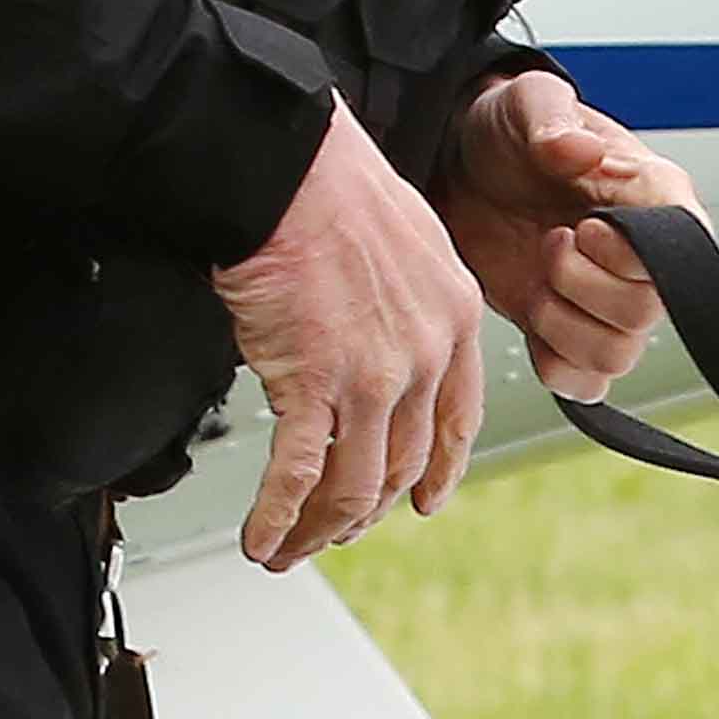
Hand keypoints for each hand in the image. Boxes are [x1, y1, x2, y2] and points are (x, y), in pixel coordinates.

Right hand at [211, 101, 489, 569]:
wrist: (289, 170)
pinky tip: (261, 537)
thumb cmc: (334, 191)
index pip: (457, 421)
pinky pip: (300, 473)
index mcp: (455, 320)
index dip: (439, 472)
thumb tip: (384, 339)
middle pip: (403, 464)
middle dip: (366, 510)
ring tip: (291, 548)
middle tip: (337, 530)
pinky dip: (278, 516)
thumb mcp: (411, 245)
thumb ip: (410, 306)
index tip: (423, 501)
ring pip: (354, 484)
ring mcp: (372, 376)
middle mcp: (424, 356)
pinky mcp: (313, 382)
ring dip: (320, 528)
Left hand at [442, 67, 689, 397]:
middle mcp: (644, 257)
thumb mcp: (527, 103)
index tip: (584, 225)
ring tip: (536, 279)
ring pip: (617, 355)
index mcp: (656, 195)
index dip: (629, 252)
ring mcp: (608, 300)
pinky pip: (585, 383)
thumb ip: (553, 122)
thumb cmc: (510, 129)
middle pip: (646, 311)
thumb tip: (580, 152)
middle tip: (549, 243)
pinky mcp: (571, 332)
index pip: (685, 248)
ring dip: (563, 326)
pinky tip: (532, 321)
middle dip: (582, 286)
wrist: (461, 165)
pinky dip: (554, 365)